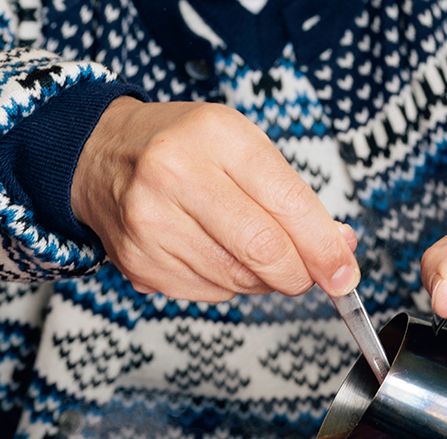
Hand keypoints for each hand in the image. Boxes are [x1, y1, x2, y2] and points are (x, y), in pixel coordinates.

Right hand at [71, 97, 359, 302]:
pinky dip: (227, 285)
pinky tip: (212, 255)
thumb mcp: (243, 149)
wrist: (102, 157)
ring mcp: (151, 224)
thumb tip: (341, 249)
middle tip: (305, 274)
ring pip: (239, 281)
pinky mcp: (140, 263)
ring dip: (261, 280)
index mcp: (215, 135)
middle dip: (298, 274)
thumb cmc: (184, 150)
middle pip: (264, 252)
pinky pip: (211, 294)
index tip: (345, 275)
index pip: (287, 205)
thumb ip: (294, 199)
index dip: (325, 250)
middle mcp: (175, 175)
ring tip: (248, 251)